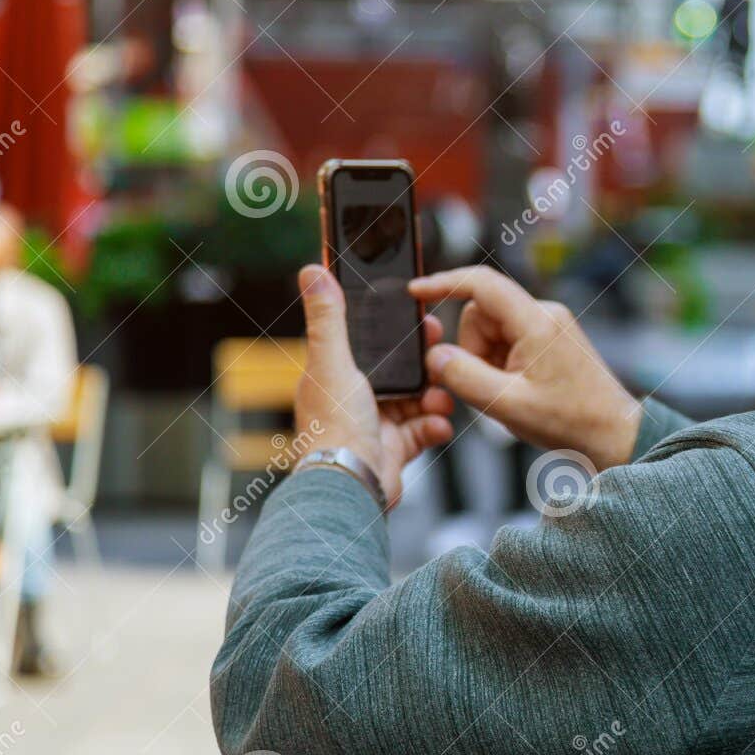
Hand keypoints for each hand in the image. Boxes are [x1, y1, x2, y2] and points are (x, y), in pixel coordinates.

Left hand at [295, 265, 453, 506]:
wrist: (351, 483)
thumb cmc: (334, 427)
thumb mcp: (332, 362)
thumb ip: (329, 317)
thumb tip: (312, 271)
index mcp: (335, 374)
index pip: (369, 342)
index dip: (395, 331)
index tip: (419, 319)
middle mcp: (354, 398)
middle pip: (399, 370)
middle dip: (424, 365)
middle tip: (442, 357)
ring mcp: (376, 423)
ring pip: (416, 399)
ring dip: (434, 397)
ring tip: (440, 397)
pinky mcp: (393, 447)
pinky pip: (423, 429)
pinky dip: (434, 426)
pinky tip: (437, 424)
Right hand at [408, 267, 640, 470]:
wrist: (613, 434)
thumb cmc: (572, 421)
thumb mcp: (507, 404)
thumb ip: (465, 378)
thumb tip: (436, 356)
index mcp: (536, 322)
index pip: (481, 283)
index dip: (443, 283)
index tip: (415, 292)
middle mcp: (545, 314)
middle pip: (481, 315)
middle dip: (473, 350)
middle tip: (490, 388)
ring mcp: (550, 326)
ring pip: (492, 332)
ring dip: (487, 361)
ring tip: (510, 393)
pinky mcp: (551, 339)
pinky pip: (509, 343)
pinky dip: (502, 365)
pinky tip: (519, 390)